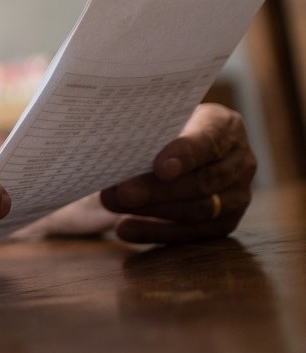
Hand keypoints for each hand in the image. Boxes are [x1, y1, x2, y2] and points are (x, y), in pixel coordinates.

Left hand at [99, 103, 254, 243]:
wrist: (187, 148)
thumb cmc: (168, 128)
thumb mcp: (163, 119)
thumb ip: (148, 131)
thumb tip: (111, 149)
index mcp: (225, 127)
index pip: (209, 141)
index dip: (184, 155)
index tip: (159, 168)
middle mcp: (240, 161)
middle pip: (202, 181)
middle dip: (159, 190)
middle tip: (122, 193)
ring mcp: (238, 195)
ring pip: (199, 210)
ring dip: (153, 211)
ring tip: (114, 206)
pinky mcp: (226, 221)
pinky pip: (193, 233)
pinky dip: (156, 232)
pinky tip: (125, 229)